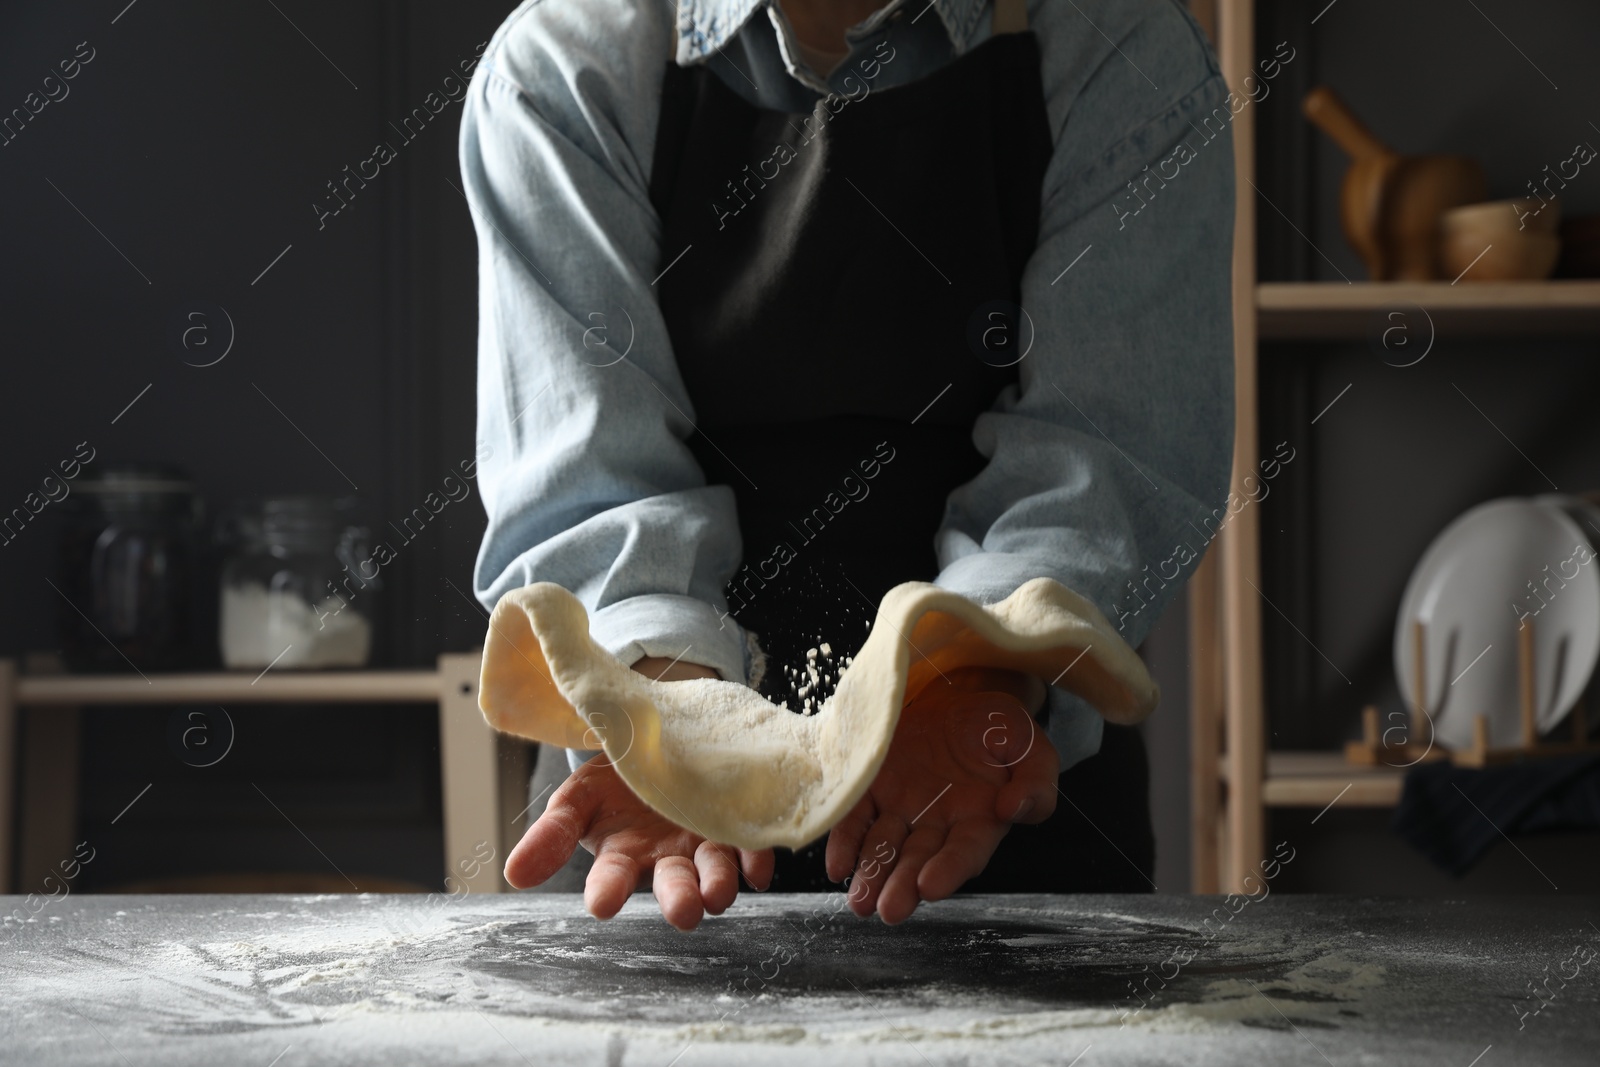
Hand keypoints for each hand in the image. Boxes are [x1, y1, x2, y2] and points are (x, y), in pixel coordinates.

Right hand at [502, 654, 772, 930]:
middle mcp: (668, 858)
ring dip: (719, 884)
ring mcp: (705, 843)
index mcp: (623, 855)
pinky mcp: (738, 825)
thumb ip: (551, 836)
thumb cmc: (614, 777)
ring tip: (717, 893)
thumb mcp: (577, 798)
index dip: (607, 892)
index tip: (601, 905)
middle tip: (683, 913)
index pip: (612, 879)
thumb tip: (513, 875)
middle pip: (674, 885)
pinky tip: (758, 868)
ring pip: (715, 871)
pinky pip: (751, 846)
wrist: (659, 739)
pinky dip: (755, 858)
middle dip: (679, 900)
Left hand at [825, 674, 1058, 923]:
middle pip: (918, 860)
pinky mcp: (873, 790)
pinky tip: (838, 865)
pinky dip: (845, 842)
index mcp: (980, 820)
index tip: (931, 886)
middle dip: (902, 886)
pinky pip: (856, 819)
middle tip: (889, 909)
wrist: (960, 701)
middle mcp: (938, 824)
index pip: (965, 851)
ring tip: (860, 900)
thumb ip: (1036, 783)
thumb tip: (1014, 808)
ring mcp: (902, 808)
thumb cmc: (1001, 732)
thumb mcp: (1033, 749)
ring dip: (871, 874)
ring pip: (884, 847)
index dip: (949, 869)